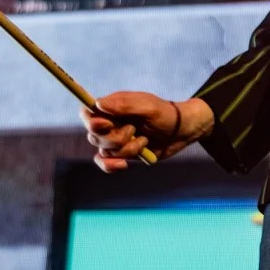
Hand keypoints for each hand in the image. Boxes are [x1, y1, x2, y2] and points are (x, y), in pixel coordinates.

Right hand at [80, 92, 212, 172]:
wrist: (181, 132)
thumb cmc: (166, 114)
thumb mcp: (148, 107)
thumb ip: (124, 105)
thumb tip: (98, 104)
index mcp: (113, 107)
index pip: (87, 112)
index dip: (92, 121)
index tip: (107, 124)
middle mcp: (110, 123)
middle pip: (93, 135)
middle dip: (115, 137)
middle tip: (134, 130)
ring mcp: (115, 140)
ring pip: (104, 150)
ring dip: (126, 149)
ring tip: (144, 141)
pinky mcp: (121, 154)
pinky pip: (104, 163)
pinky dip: (111, 166)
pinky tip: (124, 165)